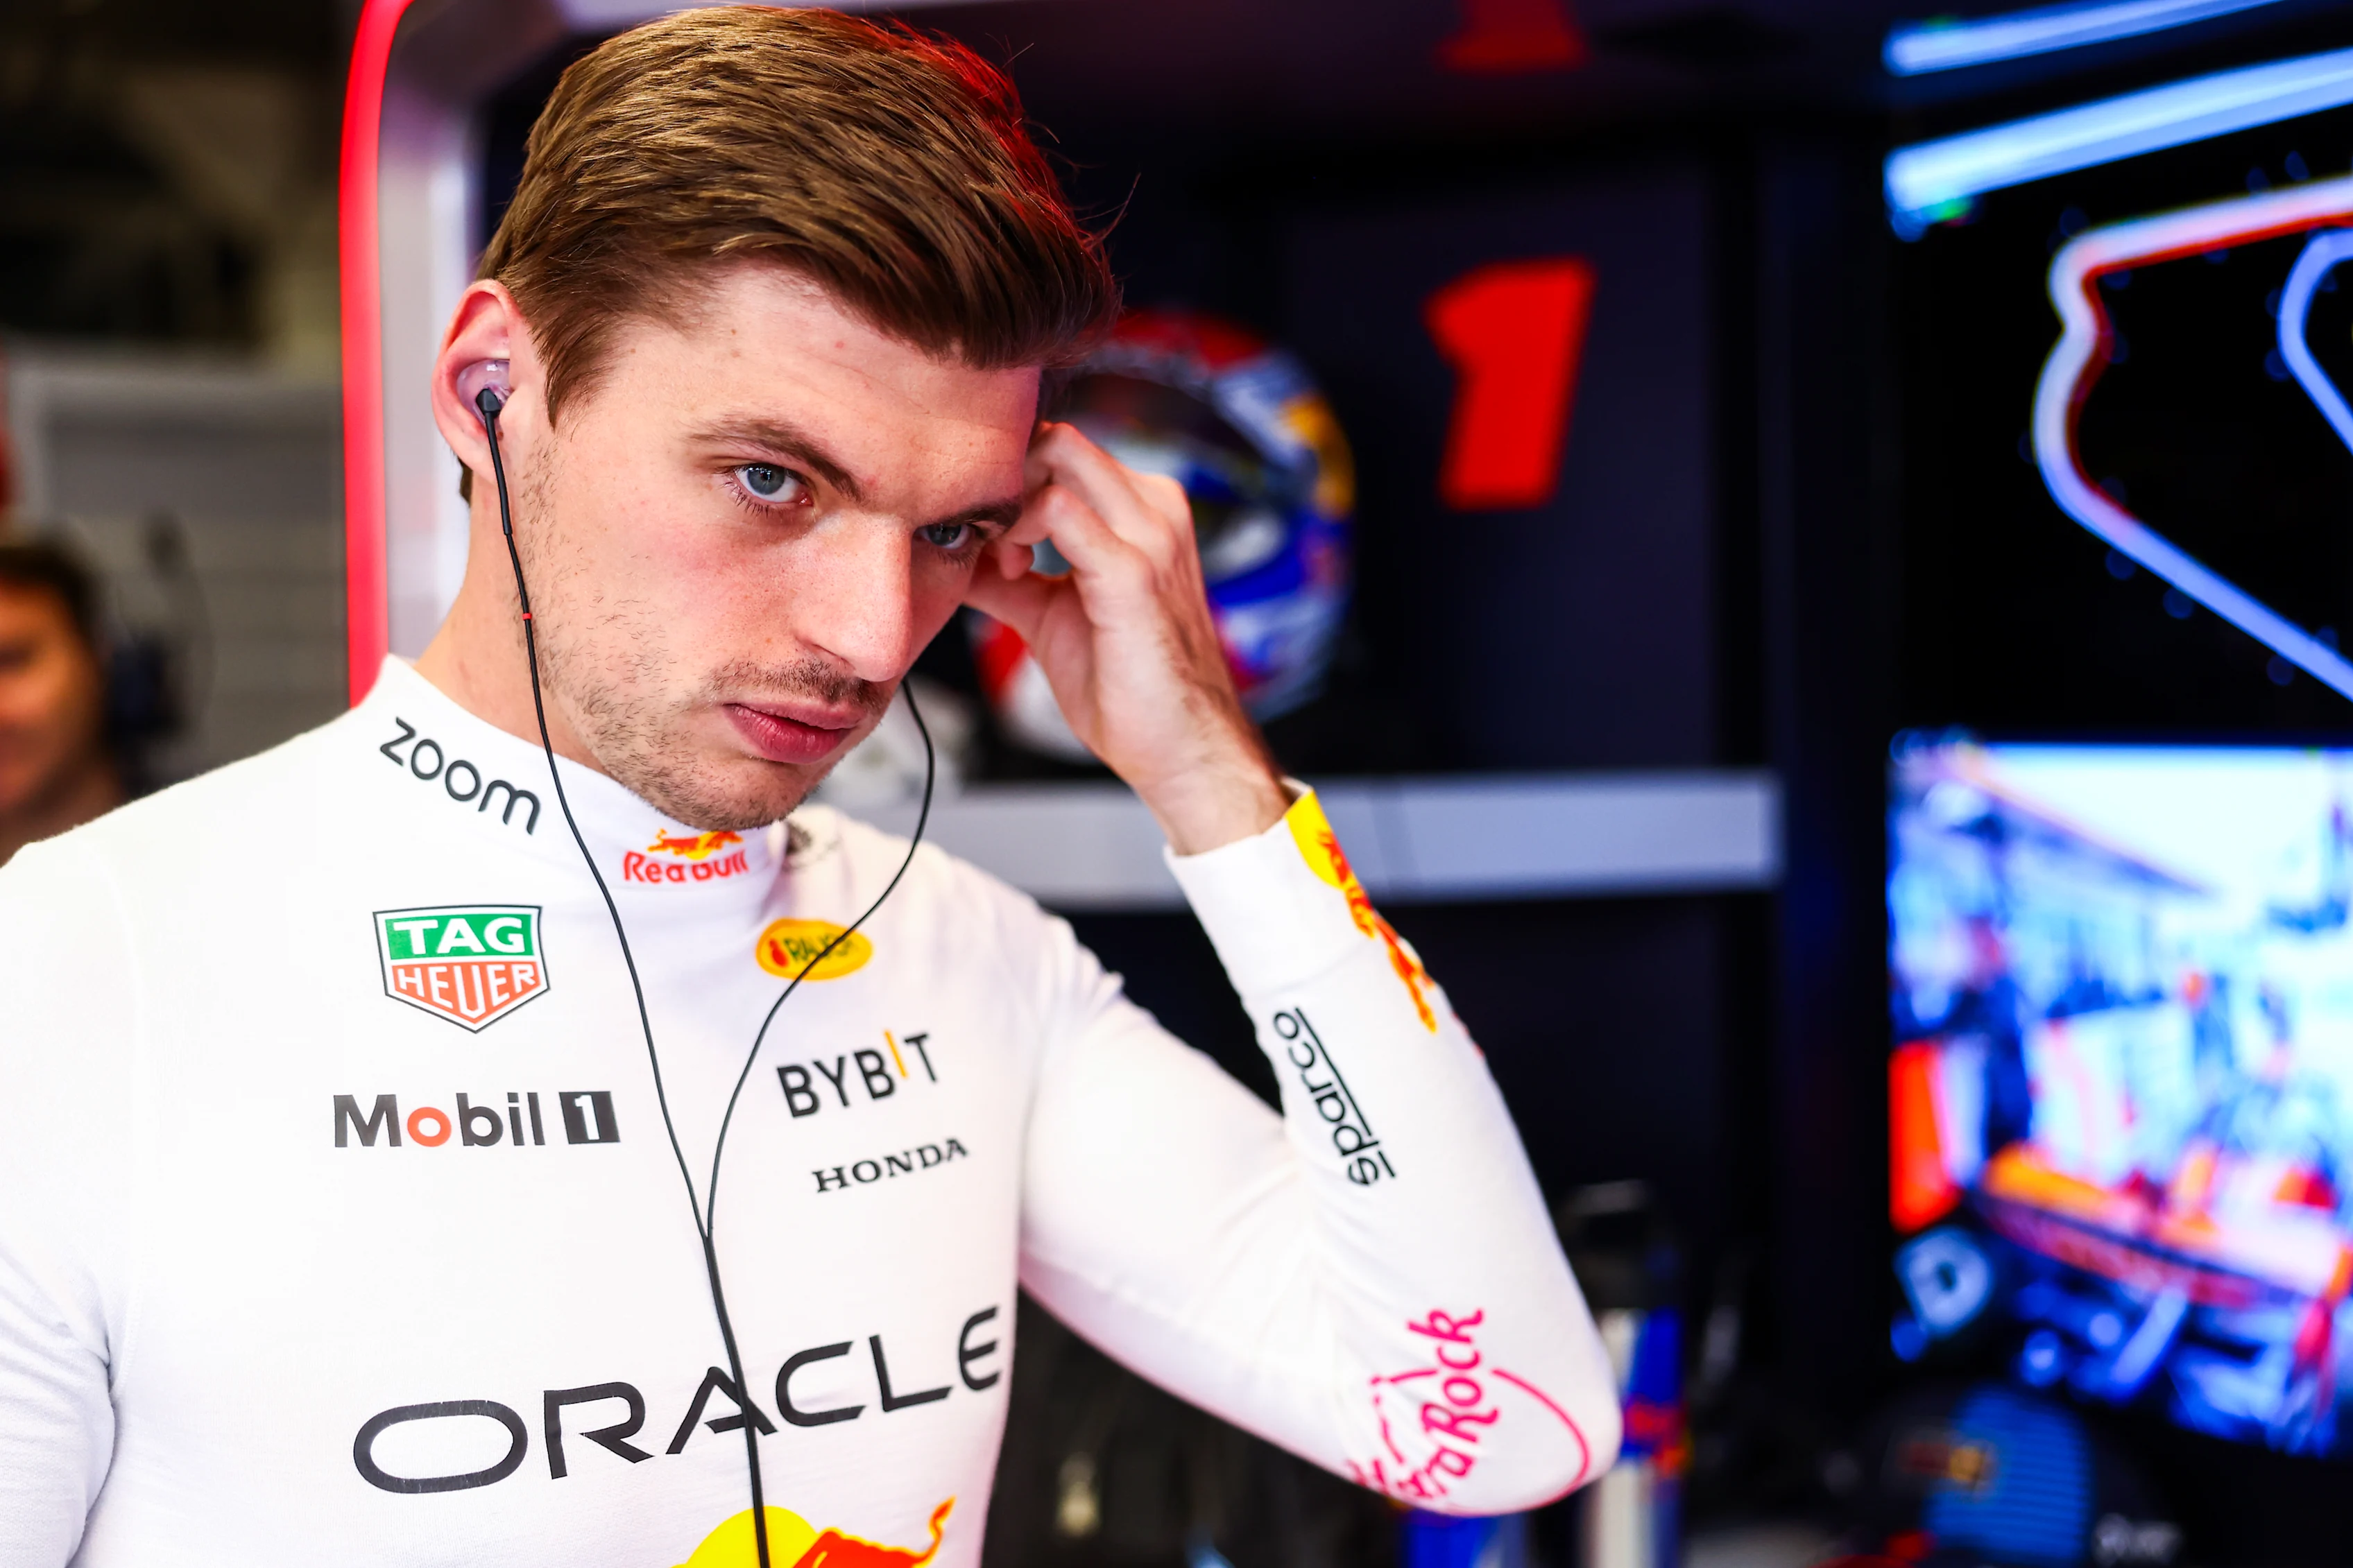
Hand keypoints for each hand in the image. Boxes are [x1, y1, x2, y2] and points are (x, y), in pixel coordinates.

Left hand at [963, 422, 1287, 854]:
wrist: (1180, 748)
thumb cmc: (1128, 687)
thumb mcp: (1052, 616)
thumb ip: (1006, 579)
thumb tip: (953, 555)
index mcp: (1144, 511)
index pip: (1061, 451)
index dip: (1011, 484)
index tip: (991, 541)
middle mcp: (1155, 508)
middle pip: (1057, 438)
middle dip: (1005, 481)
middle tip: (989, 544)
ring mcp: (1151, 535)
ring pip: (1060, 455)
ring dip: (1010, 505)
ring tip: (1006, 565)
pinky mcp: (1134, 572)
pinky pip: (1062, 510)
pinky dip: (1018, 531)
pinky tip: (1014, 574)